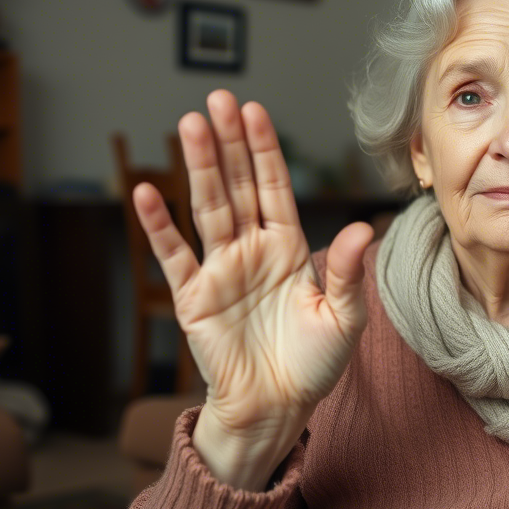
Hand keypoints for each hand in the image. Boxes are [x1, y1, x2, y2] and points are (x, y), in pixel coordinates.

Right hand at [132, 89, 373, 445]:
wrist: (277, 409)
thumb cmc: (313, 364)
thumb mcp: (343, 319)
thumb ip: (349, 273)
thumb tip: (364, 228)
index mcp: (290, 248)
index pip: (274, 188)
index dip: (265, 150)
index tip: (255, 111)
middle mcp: (252, 249)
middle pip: (238, 185)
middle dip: (229, 142)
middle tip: (217, 99)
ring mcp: (220, 269)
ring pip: (207, 207)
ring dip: (198, 167)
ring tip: (188, 125)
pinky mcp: (193, 297)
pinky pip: (173, 255)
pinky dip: (157, 226)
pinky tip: (144, 192)